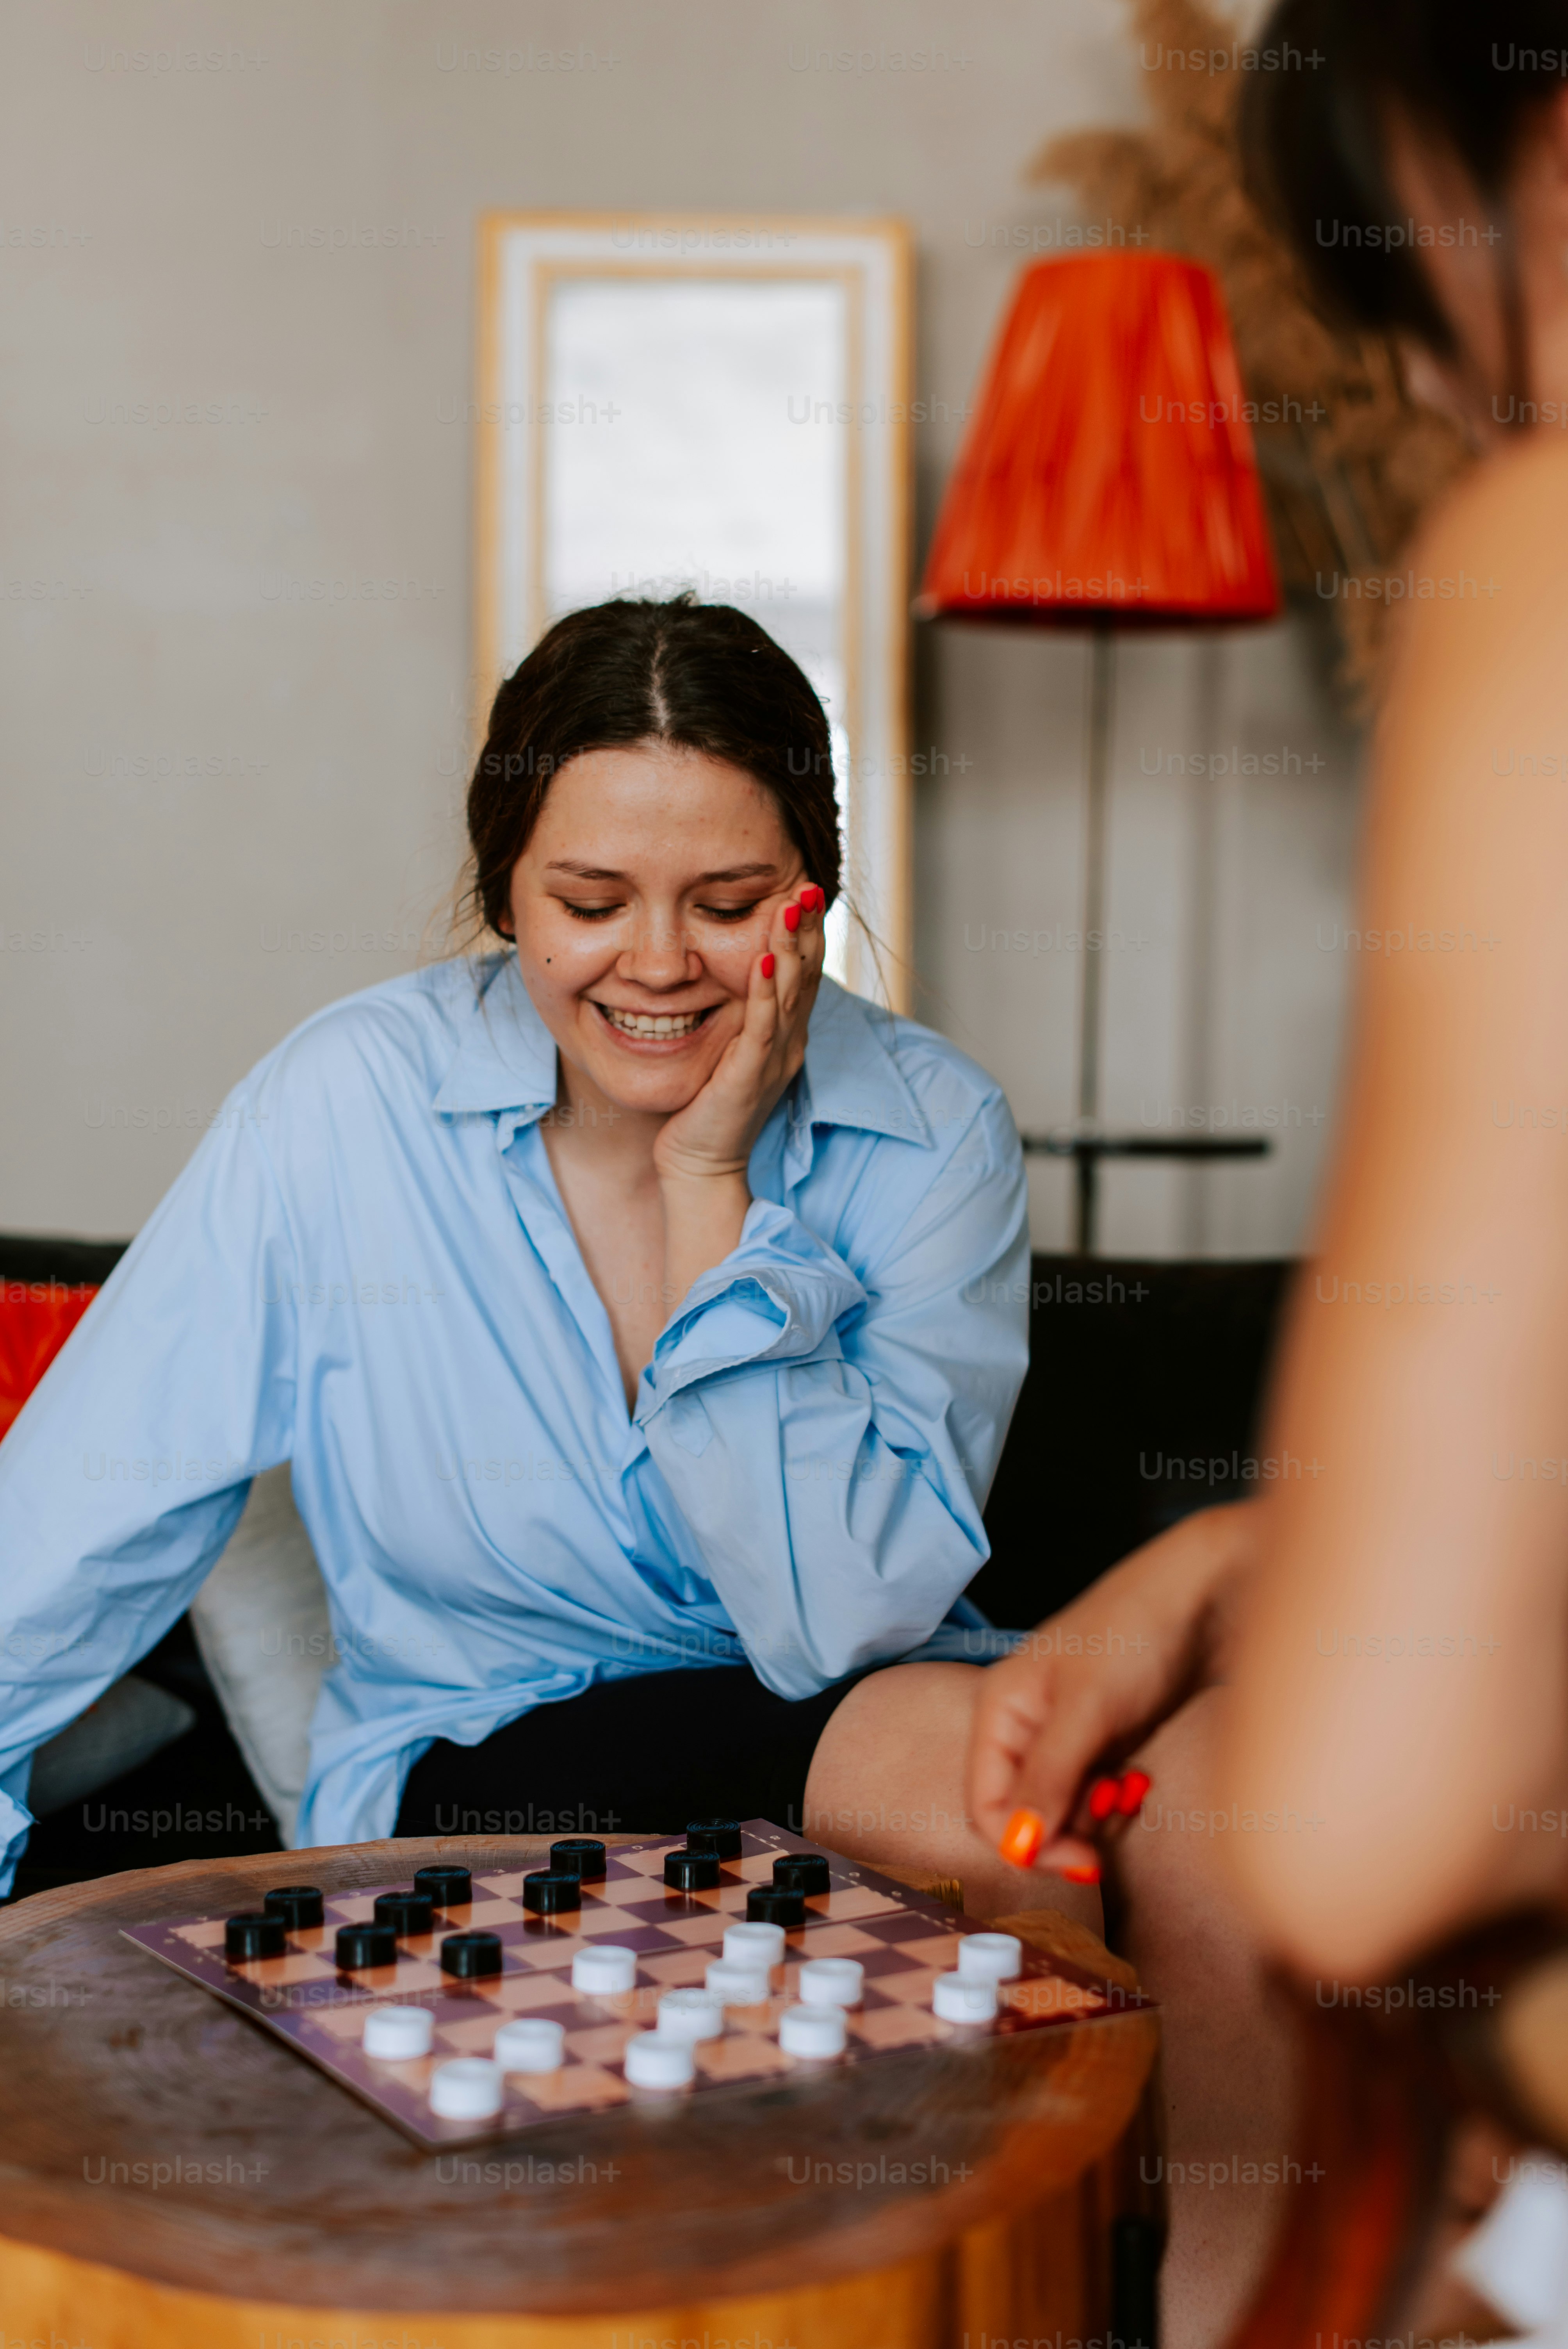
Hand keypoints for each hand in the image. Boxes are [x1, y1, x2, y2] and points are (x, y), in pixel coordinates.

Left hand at [652, 883, 826, 1184]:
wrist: (701, 1164)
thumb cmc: (710, 1107)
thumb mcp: (731, 1049)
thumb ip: (742, 1015)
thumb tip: (739, 974)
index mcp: (786, 1035)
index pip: (804, 974)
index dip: (808, 932)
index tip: (807, 890)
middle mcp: (789, 1043)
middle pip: (808, 976)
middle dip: (808, 928)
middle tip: (811, 884)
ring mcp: (774, 1060)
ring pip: (791, 995)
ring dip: (792, 948)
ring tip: (790, 907)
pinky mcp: (750, 1076)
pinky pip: (761, 1027)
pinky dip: (765, 992)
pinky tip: (765, 961)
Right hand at [967, 1500, 1258, 1879]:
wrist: (1209, 1598)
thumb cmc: (1137, 1632)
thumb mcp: (1088, 1709)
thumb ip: (1048, 1777)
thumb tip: (1016, 1845)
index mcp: (1001, 1707)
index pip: (986, 1802)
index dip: (1023, 1841)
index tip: (1078, 1858)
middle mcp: (1026, 1723)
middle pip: (1024, 1812)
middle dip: (1065, 1829)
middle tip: (1109, 1827)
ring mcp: (1067, 1732)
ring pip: (1063, 1809)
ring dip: (1095, 1816)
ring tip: (1129, 1789)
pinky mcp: (1105, 1738)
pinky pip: (1095, 1793)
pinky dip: (1116, 1800)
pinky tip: (1139, 1782)